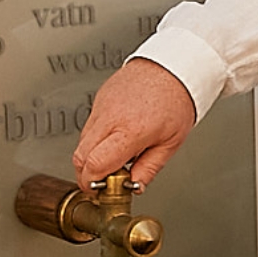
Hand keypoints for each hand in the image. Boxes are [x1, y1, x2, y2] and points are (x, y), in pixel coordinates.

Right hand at [72, 58, 195, 190]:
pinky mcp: (99, 98)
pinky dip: (96, 138)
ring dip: (91, 156)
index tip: (100, 190)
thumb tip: (134, 186)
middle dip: (86, 174)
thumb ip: (149, 168)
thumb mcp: (171, 143)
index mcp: (130, 132)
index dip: (92, 183)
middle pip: (80, 156)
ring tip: (116, 157)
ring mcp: (102, 106)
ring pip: (82, 142)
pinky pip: (89, 125)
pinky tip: (115, 138)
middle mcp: (111, 118)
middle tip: (103, 181)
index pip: (95, 165)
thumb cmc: (177, 100)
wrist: (174, 66)